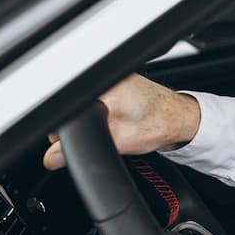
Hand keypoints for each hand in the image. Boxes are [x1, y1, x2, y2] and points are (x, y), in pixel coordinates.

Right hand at [43, 74, 200, 169]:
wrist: (181, 118)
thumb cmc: (160, 124)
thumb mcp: (121, 142)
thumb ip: (87, 149)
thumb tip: (54, 157)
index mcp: (103, 86)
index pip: (65, 109)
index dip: (65, 132)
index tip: (82, 139)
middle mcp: (106, 78)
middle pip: (70, 107)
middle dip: (78, 127)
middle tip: (106, 133)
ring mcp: (110, 78)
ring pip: (81, 105)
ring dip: (89, 119)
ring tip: (115, 124)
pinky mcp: (115, 83)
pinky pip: (94, 101)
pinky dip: (99, 113)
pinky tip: (116, 118)